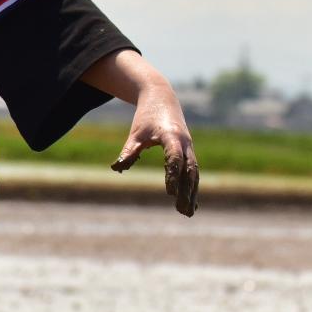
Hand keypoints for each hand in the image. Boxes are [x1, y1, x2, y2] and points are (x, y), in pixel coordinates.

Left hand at [111, 84, 199, 215]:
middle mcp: (185, 143)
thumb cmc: (146, 116)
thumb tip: (117, 168)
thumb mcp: (135, 133)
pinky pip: (193, 171)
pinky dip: (192, 186)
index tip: (170, 193)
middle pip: (190, 170)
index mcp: (172, 136)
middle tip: (182, 211)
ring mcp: (189, 148)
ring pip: (194, 173)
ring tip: (188, 213)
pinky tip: (190, 202)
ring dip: (192, 192)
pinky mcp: (188, 151)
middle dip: (187, 191)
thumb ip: (129, 151)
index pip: (175, 158)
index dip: (173, 175)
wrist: (162, 98)